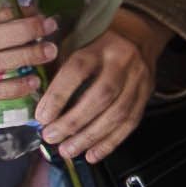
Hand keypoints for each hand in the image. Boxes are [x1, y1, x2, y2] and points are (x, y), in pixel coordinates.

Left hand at [34, 14, 165, 163]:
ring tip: (68, 150)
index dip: (58, 96)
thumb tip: (38, 105)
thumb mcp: (76, 42)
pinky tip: (92, 155)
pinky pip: (131, 122)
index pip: (78, 70)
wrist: (140, 31)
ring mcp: (139, 79)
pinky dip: (111, 142)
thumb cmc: (97, 41)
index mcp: (99, 45)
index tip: (41, 117)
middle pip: (100, 96)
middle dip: (73, 122)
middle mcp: (122, 61)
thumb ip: (59, 69)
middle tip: (51, 138)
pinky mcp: (147, 93)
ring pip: (117, 113)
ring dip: (90, 137)